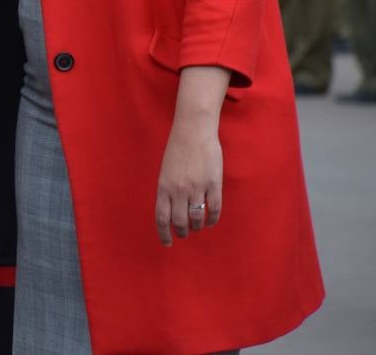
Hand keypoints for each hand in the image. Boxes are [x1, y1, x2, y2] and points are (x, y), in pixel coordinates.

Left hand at [155, 115, 222, 245]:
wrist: (193, 131)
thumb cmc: (177, 151)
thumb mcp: (165, 172)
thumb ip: (167, 191)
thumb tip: (170, 213)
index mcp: (163, 187)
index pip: (162, 217)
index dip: (164, 234)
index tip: (167, 244)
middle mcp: (178, 190)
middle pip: (180, 221)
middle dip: (181, 232)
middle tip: (183, 234)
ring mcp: (196, 187)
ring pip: (197, 218)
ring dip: (196, 227)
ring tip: (197, 227)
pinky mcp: (213, 184)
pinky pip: (214, 209)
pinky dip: (212, 219)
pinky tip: (210, 221)